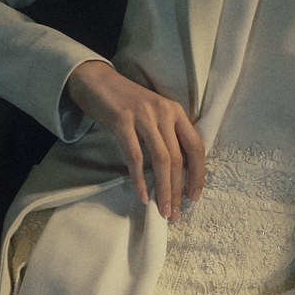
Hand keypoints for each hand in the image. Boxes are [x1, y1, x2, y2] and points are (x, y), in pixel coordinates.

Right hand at [66, 60, 203, 219]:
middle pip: (178, 158)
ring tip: (163, 211)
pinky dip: (139, 179)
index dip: (198, 174)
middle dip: (178, 190)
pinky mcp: (122, 121)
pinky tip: (142, 195)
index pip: (196, 147)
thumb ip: (167, 135)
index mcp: (176, 112)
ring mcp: (143, 116)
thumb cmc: (127, 102)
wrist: (96, 80)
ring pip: (161, 160)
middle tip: (175, 213)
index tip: (194, 197)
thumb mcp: (154, 114)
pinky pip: (135, 156)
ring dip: (163, 189)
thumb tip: (178, 172)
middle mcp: (164, 112)